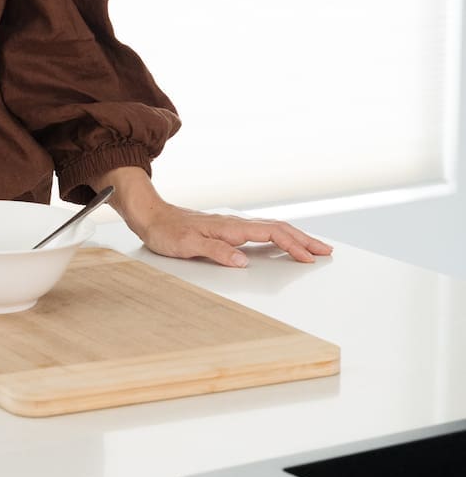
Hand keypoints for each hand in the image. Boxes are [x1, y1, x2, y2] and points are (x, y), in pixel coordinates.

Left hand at [139, 203, 333, 268]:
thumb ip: (216, 252)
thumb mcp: (187, 245)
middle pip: (278, 228)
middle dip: (304, 239)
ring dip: (295, 237)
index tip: (310, 257)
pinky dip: (279, 236)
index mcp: (230, 227)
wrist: (150, 216)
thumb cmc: (166, 231)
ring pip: (272, 228)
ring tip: (313, 247)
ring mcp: (232, 225)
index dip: (293, 245)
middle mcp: (235, 223)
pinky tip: (283, 243)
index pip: (270, 233)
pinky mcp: (227, 229)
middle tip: (326, 251)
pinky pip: (261, 231)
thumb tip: (243, 261)